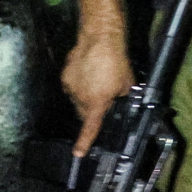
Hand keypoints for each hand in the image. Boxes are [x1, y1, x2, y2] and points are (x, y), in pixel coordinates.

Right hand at [62, 33, 133, 154]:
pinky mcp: (65, 75)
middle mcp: (80, 98)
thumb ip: (123, 98)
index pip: (90, 128)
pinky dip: (79, 85)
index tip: (78, 153)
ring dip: (86, 97)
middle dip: (92, 112)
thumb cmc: (116, 61)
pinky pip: (72, 86)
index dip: (84, 142)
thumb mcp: (127, 84)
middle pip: (84, 114)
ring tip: (97, 81)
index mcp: (96, 103)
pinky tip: (88, 74)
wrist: (99, 39)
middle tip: (103, 100)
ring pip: (77, 99)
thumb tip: (125, 103)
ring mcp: (70, 86)